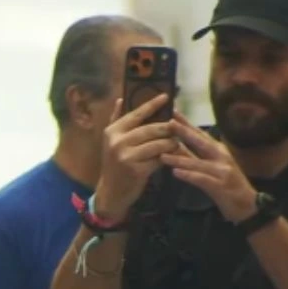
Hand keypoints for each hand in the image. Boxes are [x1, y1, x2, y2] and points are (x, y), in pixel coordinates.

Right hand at [90, 94, 178, 220]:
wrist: (111, 192)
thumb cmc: (114, 164)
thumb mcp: (110, 141)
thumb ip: (116, 119)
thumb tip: (121, 99)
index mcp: (112, 131)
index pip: (136, 114)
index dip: (152, 104)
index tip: (166, 96)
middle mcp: (118, 142)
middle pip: (151, 129)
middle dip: (167, 127)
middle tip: (177, 126)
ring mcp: (127, 157)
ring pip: (157, 144)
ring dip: (170, 143)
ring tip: (176, 142)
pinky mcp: (137, 171)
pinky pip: (158, 160)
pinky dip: (167, 157)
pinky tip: (171, 157)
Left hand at [162, 116, 255, 221]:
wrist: (248, 206)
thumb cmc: (227, 186)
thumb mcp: (211, 167)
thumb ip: (194, 157)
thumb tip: (174, 145)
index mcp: (218, 150)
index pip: (200, 134)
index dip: (186, 123)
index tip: (173, 111)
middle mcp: (221, 157)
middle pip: (200, 142)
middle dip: (184, 132)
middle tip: (168, 123)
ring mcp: (222, 171)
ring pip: (198, 162)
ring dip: (179, 159)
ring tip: (163, 155)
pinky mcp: (221, 186)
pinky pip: (202, 179)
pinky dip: (189, 176)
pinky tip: (176, 173)